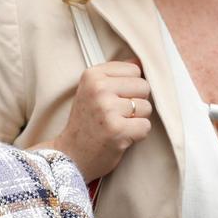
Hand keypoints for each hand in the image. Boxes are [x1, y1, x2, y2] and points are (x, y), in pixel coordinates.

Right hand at [48, 61, 150, 180]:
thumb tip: (141, 61)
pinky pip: (146, 126)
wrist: (71, 156)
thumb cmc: (86, 123)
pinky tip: (121, 137)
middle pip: (144, 86)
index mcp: (92, 75)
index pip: (134, 70)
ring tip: (117, 125)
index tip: (114, 99)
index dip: (130, 87)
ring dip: (136, 120)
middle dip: (136, 102)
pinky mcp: (117, 129)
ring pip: (147, 107)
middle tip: (117, 115)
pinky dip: (137, 135)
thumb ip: (115, 75)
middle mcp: (98, 89)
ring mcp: (107, 109)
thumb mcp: (92, 91)